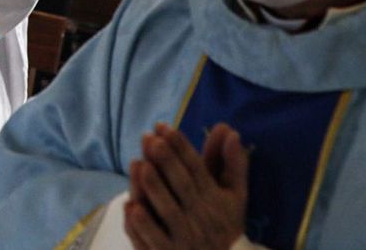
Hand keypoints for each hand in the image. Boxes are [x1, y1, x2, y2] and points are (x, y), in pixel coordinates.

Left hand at [125, 123, 247, 249]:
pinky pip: (156, 240)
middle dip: (167, 161)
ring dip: (154, 188)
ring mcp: (185, 236)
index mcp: (214, 199)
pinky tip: (130, 206)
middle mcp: (200, 216)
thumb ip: (233, 164)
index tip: (164, 127)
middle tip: (152, 139)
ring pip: (168, 211)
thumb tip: (230, 131)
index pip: (197, 168)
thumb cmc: (225, 225)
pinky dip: (143, 225)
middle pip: (182, 185)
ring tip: (139, 164)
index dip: (181, 147)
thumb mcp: (235, 196)